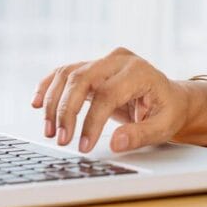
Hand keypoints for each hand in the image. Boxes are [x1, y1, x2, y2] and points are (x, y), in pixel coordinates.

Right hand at [31, 47, 188, 153]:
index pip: (107, 94)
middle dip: (66, 111)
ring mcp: (104, 60)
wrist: (169, 97)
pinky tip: (37, 104)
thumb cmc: (168, 111)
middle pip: (82, 78)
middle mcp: (119, 60)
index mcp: (140, 71)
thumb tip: (116, 142)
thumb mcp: (164, 127)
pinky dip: (49, 87)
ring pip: (69, 74)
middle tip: (61, 139)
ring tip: (50, 131)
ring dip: (53, 102)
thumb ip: (141, 135)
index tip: (83, 146)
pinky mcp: (92, 66)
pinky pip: (65, 72)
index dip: (91, 121)